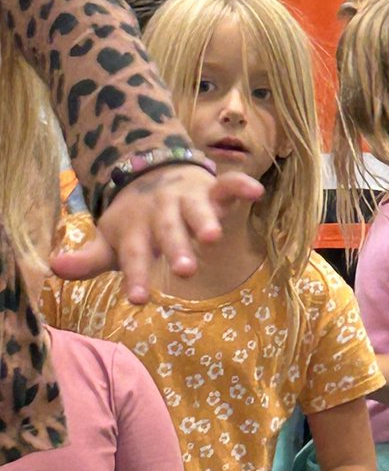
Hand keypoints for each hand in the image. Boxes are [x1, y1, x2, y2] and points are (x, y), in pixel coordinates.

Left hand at [49, 165, 262, 303]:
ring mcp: (187, 199)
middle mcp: (162, 214)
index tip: (139, 299)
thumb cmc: (134, 221)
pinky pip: (227, 184)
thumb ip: (87, 260)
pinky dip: (241, 186)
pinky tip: (256, 192)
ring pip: (196, 209)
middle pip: (168, 232)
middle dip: (176, 249)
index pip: (133, 257)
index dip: (136, 276)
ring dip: (204, 220)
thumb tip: (51, 267)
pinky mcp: (210, 188)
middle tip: (185, 271)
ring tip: (213, 237)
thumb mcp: (111, 240)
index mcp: (136, 231)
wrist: (151, 171)